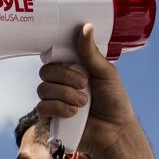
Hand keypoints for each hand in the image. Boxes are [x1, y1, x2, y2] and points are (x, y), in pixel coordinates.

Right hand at [36, 24, 137, 156]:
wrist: (115, 131)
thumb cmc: (114, 101)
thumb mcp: (105, 72)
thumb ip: (90, 53)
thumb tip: (86, 27)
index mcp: (72, 71)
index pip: (54, 58)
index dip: (59, 59)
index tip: (72, 61)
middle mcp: (60, 85)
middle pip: (46, 72)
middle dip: (66, 77)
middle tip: (84, 84)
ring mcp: (53, 102)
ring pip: (43, 89)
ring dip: (65, 95)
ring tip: (84, 103)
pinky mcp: (50, 119)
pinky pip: (42, 107)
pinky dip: (59, 108)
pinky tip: (74, 113)